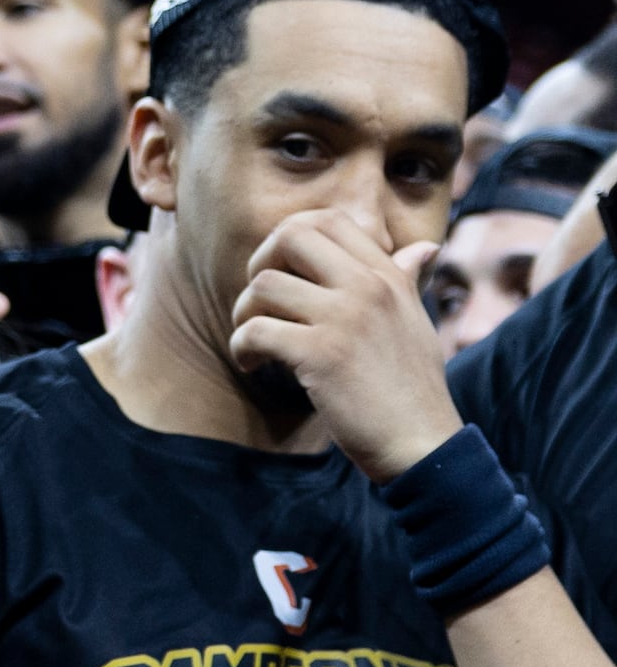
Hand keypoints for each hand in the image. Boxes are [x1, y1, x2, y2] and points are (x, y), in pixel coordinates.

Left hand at [229, 209, 461, 481]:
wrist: (423, 446)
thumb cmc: (414, 388)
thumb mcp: (417, 324)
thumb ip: (407, 281)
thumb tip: (424, 248)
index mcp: (389, 278)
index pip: (329, 220)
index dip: (290, 237)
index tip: (282, 271)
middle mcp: (369, 288)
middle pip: (290, 235)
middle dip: (259, 262)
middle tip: (260, 300)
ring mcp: (345, 319)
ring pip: (264, 283)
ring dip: (244, 312)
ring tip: (254, 341)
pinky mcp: (321, 355)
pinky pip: (255, 330)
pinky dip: (242, 346)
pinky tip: (252, 364)